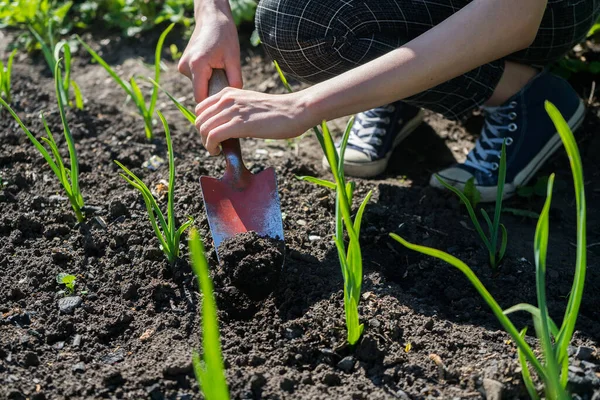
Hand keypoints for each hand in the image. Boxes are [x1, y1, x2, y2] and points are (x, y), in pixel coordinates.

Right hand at [178, 8, 241, 101]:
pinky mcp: (183, 65)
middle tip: (225, 79)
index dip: (212, 102)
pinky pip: (196, 79)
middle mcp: (185, 67)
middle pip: (200, 92)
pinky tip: (213, 66)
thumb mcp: (234, 59)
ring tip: (219, 69)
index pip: (201, 98)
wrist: (212, 18)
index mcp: (197, 66)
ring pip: (198, 86)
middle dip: (213, 90)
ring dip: (209, 83)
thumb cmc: (225, 36)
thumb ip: (234, 82)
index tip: (224, 102)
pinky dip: (205, 77)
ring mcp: (182, 66)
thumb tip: (233, 101)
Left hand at [194, 88, 313, 154]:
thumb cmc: (278, 111)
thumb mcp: (251, 103)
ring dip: (206, 143)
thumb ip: (236, 109)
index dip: (203, 124)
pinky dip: (211, 147)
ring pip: (203, 129)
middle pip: (199, 120)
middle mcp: (227, 98)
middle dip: (203, 135)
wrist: (295, 110)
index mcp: (229, 92)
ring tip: (216, 150)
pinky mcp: (238, 124)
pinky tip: (218, 152)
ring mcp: (232, 110)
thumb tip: (227, 125)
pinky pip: (212, 137)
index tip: (212, 135)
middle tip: (214, 145)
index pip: (201, 108)